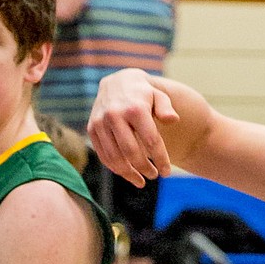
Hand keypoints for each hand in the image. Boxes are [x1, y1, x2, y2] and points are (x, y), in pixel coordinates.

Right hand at [88, 70, 177, 187]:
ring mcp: (101, 122)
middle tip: (154, 175)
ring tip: (141, 181)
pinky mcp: (91, 129)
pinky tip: (127, 173)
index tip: (167, 172)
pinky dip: (115, 169)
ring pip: (115, 158)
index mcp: (135, 108)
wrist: (117, 82)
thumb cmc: (143, 94)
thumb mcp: (158, 96)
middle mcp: (115, 114)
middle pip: (132, 153)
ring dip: (129, 174)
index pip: (151, 141)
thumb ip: (166, 108)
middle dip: (145, 168)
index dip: (161, 160)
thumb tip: (173, 119)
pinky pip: (103, 156)